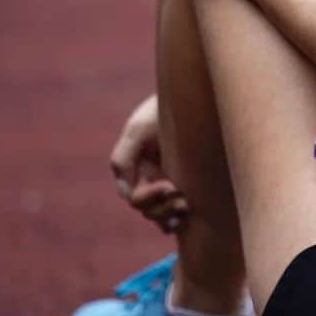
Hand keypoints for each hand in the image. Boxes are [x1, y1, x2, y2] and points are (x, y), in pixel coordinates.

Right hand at [110, 94, 188, 233]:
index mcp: (136, 166)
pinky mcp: (187, 180)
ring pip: (160, 212)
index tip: (169, 186)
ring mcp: (167, 179)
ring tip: (185, 208)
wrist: (192, 95)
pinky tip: (184, 221)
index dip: (149, 197)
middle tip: (182, 200)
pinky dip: (175, 218)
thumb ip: (123, 158)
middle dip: (161, 209)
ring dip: (169, 215)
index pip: (135, 196)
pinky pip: (175, 208)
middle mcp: (149, 176)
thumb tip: (125, 193)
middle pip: (147, 209)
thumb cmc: (162, 109)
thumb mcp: (138, 129)